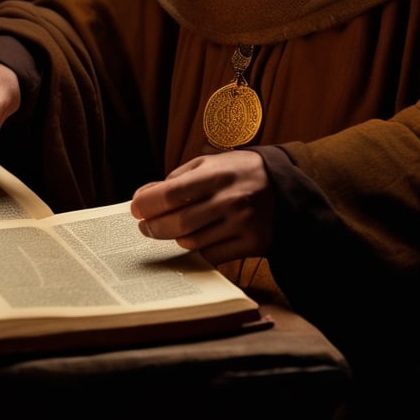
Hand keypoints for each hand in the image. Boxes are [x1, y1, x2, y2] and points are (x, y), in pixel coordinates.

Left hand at [131, 150, 274, 265]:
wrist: (283, 188)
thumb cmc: (238, 172)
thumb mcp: (210, 164)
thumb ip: (177, 178)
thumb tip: (144, 196)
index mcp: (218, 175)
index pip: (172, 193)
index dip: (148, 204)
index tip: (135, 209)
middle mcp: (231, 200)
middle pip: (179, 223)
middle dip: (154, 227)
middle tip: (144, 227)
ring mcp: (242, 224)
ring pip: (192, 242)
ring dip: (174, 238)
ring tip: (170, 230)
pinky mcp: (252, 244)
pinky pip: (211, 256)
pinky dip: (196, 251)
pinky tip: (191, 240)